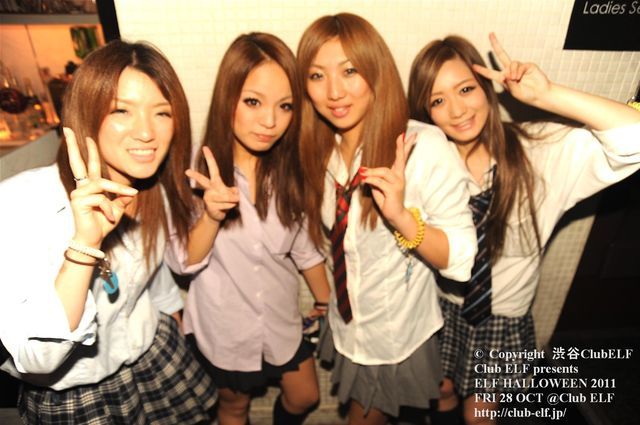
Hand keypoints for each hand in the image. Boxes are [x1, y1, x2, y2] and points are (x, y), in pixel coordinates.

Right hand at [64, 127, 137, 247]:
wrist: (94, 239)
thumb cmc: (103, 223)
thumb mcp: (118, 209)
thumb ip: (123, 198)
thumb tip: (132, 192)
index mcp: (90, 186)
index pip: (89, 164)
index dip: (89, 150)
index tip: (86, 136)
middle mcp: (82, 186)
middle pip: (77, 162)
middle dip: (74, 145)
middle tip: (68, 129)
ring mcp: (78, 193)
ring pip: (102, 184)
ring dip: (118, 191)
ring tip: (126, 200)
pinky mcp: (78, 201)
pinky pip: (101, 199)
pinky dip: (109, 209)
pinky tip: (108, 217)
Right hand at [185, 146, 238, 221]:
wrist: (217, 215)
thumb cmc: (224, 201)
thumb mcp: (231, 193)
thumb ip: (233, 190)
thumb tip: (235, 192)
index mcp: (214, 182)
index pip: (213, 168)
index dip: (210, 158)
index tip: (205, 147)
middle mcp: (209, 189)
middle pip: (204, 181)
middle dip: (196, 176)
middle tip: (187, 171)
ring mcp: (208, 198)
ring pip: (227, 197)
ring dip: (232, 201)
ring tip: (228, 203)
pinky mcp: (210, 207)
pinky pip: (228, 205)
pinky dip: (231, 207)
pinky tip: (224, 209)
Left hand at [361, 132, 416, 224]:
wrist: (395, 216)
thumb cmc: (387, 201)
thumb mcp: (378, 188)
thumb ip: (375, 179)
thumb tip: (365, 172)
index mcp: (397, 175)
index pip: (402, 158)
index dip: (404, 146)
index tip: (406, 135)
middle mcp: (400, 177)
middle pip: (400, 159)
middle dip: (400, 147)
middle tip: (401, 136)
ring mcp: (398, 184)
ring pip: (384, 172)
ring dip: (372, 172)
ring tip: (362, 173)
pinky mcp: (393, 191)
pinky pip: (380, 182)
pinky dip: (370, 180)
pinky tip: (364, 181)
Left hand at [472, 32, 551, 105]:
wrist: (540, 94)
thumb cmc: (527, 95)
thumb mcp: (515, 92)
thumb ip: (509, 85)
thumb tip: (506, 76)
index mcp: (503, 78)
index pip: (490, 73)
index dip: (482, 70)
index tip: (473, 66)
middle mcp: (510, 71)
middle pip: (501, 55)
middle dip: (496, 45)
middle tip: (490, 34)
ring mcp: (519, 67)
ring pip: (511, 64)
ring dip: (512, 72)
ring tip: (515, 79)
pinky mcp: (527, 65)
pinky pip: (519, 65)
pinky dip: (518, 72)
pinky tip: (519, 77)